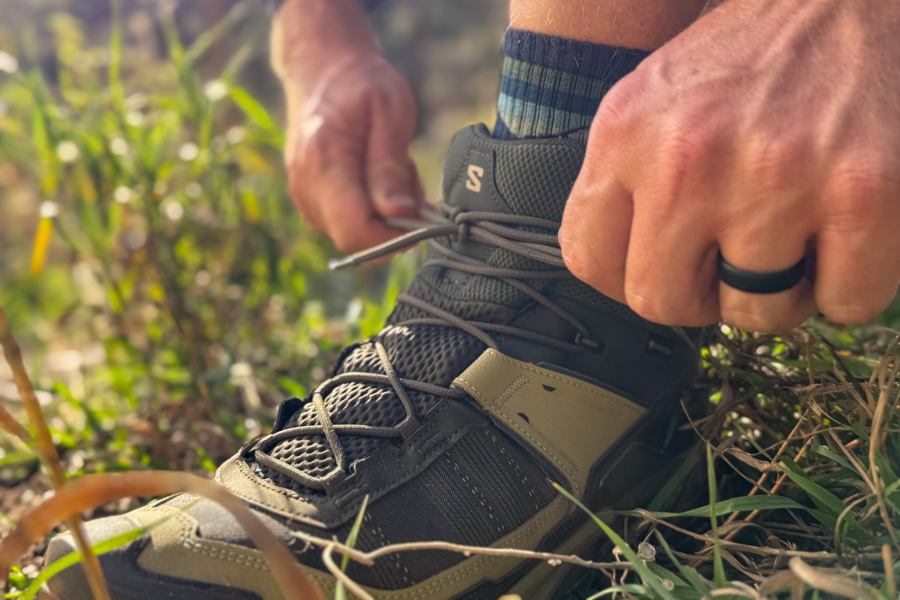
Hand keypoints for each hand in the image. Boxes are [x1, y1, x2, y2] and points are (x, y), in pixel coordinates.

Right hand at [284, 56, 423, 253]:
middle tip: (411, 186)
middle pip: (355, 242)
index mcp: (324, 164)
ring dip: (385, 218)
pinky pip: (347, 225)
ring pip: (354, 237)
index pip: (355, 230)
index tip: (421, 215)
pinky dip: (372, 212)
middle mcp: (306, 188)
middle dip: (393, 228)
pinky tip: (380, 180)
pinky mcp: (310, 203)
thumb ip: (391, 169)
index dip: (393, 236)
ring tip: (395, 173)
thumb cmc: (362, 86)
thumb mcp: (391, 113)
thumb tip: (399, 215)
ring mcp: (304, 198)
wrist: (323, 70)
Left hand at [559, 0, 899, 331]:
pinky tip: (843, 232)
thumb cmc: (751, 59)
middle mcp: (689, 158)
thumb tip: (620, 273)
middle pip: (662, 303)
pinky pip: (846, 304)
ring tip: (793, 233)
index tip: (664, 265)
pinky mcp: (864, 194)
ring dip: (779, 290)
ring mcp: (775, 178)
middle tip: (732, 257)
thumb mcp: (654, 101)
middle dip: (700, 294)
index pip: (589, 261)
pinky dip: (850, 283)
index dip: (629, 278)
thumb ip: (624, 182)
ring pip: (756, 315)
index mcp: (625, 131)